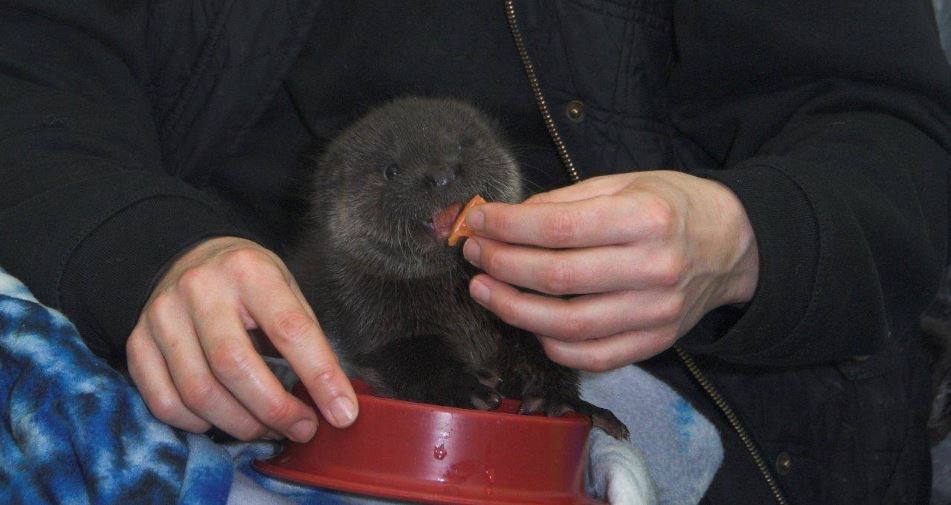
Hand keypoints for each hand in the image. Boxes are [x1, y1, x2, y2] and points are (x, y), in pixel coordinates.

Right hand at [126, 237, 356, 441]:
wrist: (190, 257)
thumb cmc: (249, 283)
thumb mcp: (285, 290)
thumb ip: (306, 338)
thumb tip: (334, 400)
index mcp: (249, 270)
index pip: (290, 330)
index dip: (320, 377)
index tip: (342, 412)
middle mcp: (200, 289)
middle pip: (234, 366)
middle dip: (275, 410)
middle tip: (302, 429)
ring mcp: (162, 316)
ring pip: (198, 391)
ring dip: (241, 425)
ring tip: (269, 429)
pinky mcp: (137, 342)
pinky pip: (164, 402)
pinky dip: (197, 424)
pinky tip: (223, 420)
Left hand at [461, 171, 758, 370]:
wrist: (734, 245)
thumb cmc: (672, 206)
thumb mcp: (625, 183)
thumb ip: (565, 200)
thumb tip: (506, 219)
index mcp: (647, 218)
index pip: (559, 228)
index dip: (508, 227)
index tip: (477, 221)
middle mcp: (654, 268)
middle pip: (558, 277)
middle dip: (502, 265)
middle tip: (473, 254)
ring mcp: (656, 313)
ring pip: (568, 325)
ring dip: (514, 309)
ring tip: (484, 289)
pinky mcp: (655, 342)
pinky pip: (592, 356)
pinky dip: (551, 344)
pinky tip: (528, 321)